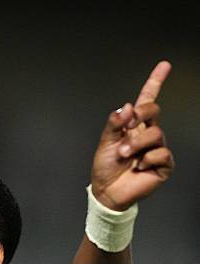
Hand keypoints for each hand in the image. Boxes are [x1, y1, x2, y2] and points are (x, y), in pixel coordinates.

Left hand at [90, 61, 173, 210]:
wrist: (107, 191)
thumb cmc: (105, 168)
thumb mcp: (105, 142)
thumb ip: (115, 123)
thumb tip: (127, 106)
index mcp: (133, 126)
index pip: (146, 100)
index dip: (155, 82)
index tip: (164, 66)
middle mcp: (146, 134)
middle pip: (153, 111)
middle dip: (141, 115)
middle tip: (127, 126)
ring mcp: (156, 149)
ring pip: (156, 133)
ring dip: (137, 144)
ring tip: (125, 155)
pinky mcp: (163, 164)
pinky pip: (161, 153)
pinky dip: (147, 159)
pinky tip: (139, 167)